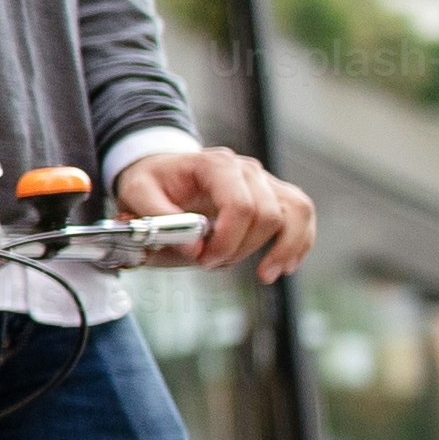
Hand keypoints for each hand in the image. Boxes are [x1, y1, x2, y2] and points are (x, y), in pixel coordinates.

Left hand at [118, 143, 313, 281]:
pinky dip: (300, 241)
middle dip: (241, 248)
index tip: (203, 259)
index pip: (240, 205)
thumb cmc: (151, 184)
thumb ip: (158, 220)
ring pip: (295, 212)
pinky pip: (302, 214)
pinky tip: (285, 266)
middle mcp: (246, 169)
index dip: (227, 240)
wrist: (161, 173)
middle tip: (209, 263)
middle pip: (267, 214)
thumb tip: (194, 247)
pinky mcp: (274, 195)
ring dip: (282, 248)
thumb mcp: (136, 195)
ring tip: (265, 274)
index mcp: (215, 165)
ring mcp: (264, 181)